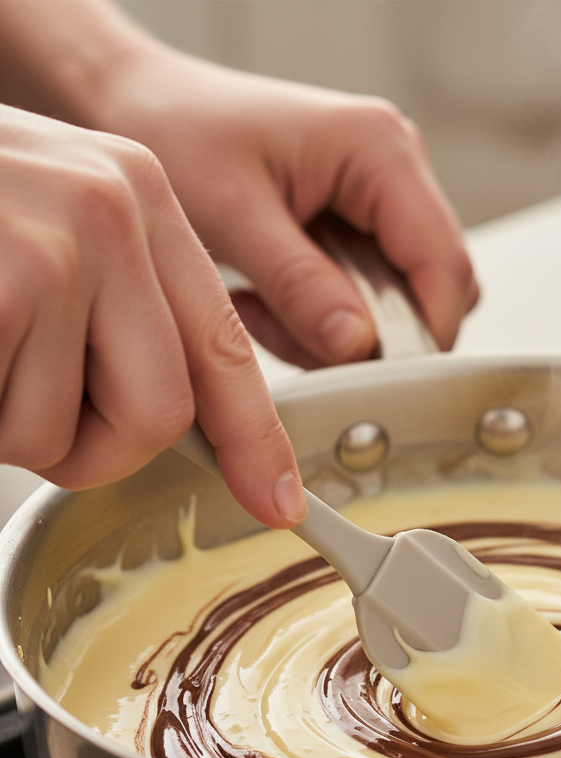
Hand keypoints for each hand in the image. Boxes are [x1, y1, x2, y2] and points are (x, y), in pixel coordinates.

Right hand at [0, 103, 305, 528]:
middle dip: (91, 445)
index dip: (255, 439)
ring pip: (73, 434)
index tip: (278, 500)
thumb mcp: (49, 231)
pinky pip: (15, 426)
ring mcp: (60, 242)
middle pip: (165, 414)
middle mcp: (117, 209)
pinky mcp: (7, 280)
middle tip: (18, 401)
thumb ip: (122, 310)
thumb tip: (186, 419)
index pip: (225, 347)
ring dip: (7, 426)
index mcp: (142, 199)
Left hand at [92, 45, 479, 366]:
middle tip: (297, 338)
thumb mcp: (233, 214)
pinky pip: (368, 298)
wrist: (142, 105)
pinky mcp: (360, 225)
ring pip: (402, 302)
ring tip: (267, 309)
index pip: (444, 267)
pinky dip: (323, 318)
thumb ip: (300, 283)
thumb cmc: (178, 132)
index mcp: (380, 150)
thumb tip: (360, 345)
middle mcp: (396, 170)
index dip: (423, 336)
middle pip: (432, 290)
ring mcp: (382, 199)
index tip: (373, 379)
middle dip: (373, 335)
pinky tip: (271, 299)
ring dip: (341, 330)